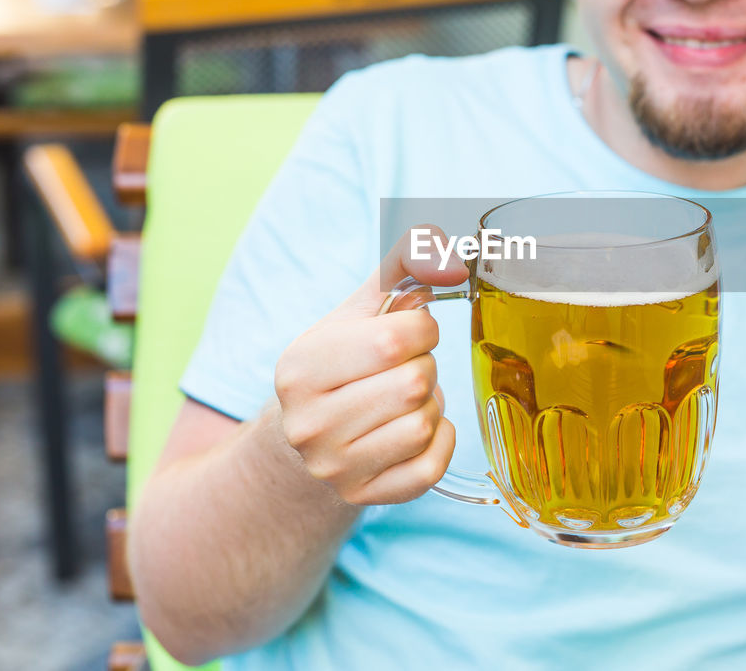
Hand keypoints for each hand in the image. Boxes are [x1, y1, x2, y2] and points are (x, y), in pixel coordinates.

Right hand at [273, 226, 468, 504]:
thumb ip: (399, 270)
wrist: (300, 444)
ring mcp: (336, 468)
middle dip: (424, 367)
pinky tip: (418, 427)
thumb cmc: (337, 368)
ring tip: (406, 398)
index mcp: (301, 368)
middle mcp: (310, 424)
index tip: (413, 329)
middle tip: (406, 368)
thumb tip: (445, 247)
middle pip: (413, 384)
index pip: (392, 340)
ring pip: (424, 423)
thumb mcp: (354, 314)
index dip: (422, 327)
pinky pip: (432, 466)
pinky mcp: (364, 497)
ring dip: (431, 404)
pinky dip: (440, 440)